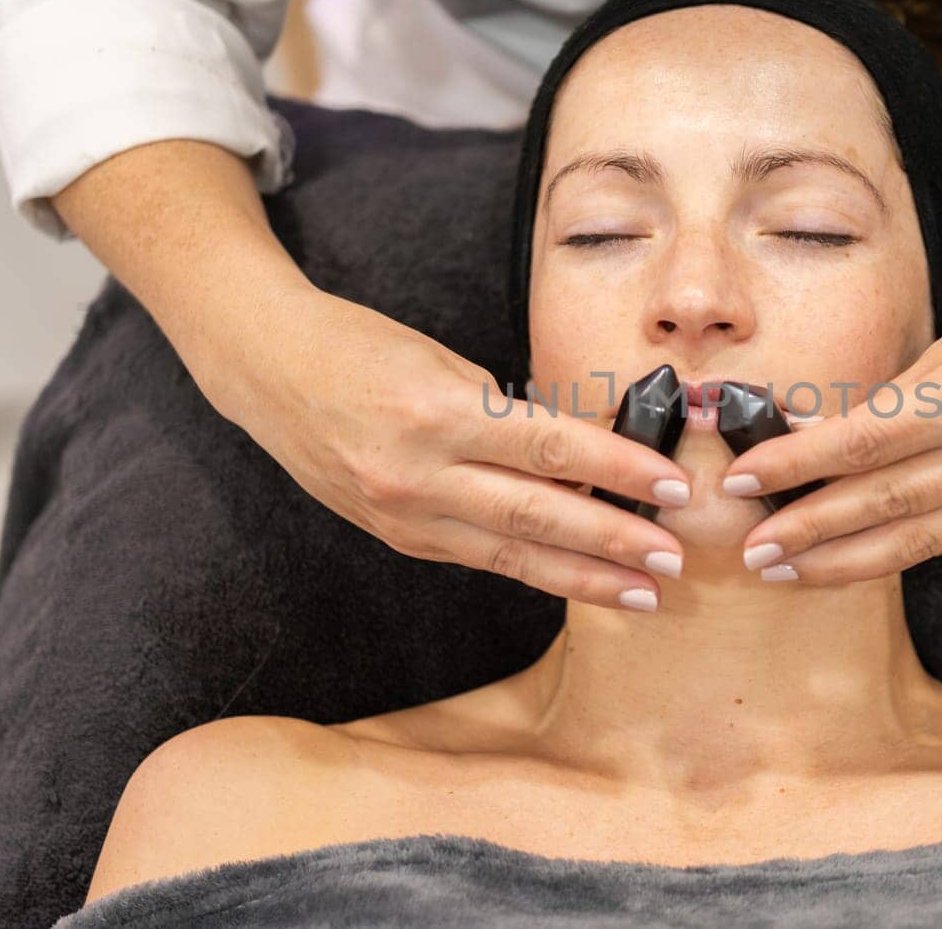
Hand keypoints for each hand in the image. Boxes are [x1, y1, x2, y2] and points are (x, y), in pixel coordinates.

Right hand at [191, 285, 693, 610]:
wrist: (267, 369)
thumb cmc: (363, 349)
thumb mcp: (445, 365)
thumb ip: (510, 417)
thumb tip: (587, 457)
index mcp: (440, 413)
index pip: (552, 448)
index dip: (619, 471)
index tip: (672, 488)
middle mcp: (420, 474)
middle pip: (538, 516)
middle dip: (613, 543)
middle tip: (674, 561)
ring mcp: (404, 514)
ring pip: (511, 555)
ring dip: (583, 577)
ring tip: (643, 593)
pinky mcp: (396, 536)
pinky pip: (477, 556)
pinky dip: (531, 568)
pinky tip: (575, 580)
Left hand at [722, 233, 941, 583]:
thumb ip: (903, 392)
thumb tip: (825, 432)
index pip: (863, 442)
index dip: (795, 468)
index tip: (741, 482)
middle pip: (884, 502)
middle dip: (809, 532)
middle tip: (751, 552)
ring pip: (919, 537)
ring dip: (846, 560)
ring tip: (788, 573)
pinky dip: (902, 548)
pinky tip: (859, 558)